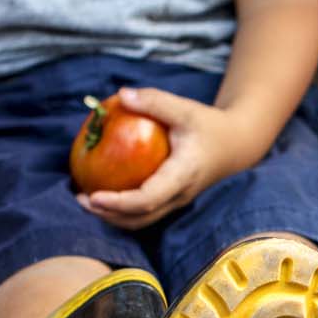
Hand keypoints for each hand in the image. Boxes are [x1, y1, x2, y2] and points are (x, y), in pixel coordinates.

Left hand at [78, 88, 259, 228]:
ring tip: (86, 200)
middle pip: (141, 218)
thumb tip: (121, 95)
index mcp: (183, 174)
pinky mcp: (172, 201)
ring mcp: (176, 202)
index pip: (150, 198)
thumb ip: (155, 101)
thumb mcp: (186, 109)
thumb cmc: (209, 126)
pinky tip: (103, 195)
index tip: (94, 197)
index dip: (120, 202)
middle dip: (108, 215)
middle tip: (80, 199)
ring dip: (112, 217)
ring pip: (142, 221)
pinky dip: (121, 210)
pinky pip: (144, 213)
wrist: (236, 145)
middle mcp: (179, 195)